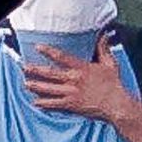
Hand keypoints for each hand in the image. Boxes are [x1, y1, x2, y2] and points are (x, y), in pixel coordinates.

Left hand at [19, 39, 133, 125]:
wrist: (117, 105)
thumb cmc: (114, 85)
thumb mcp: (110, 64)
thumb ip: (104, 49)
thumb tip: (104, 35)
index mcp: (81, 68)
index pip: (61, 58)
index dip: (48, 51)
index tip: (38, 47)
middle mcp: (74, 80)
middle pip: (50, 74)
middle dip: (35, 70)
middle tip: (25, 67)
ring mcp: (71, 94)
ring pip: (48, 89)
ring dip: (36, 86)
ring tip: (26, 83)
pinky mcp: (72, 106)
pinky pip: (54, 104)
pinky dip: (44, 104)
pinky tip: (35, 102)